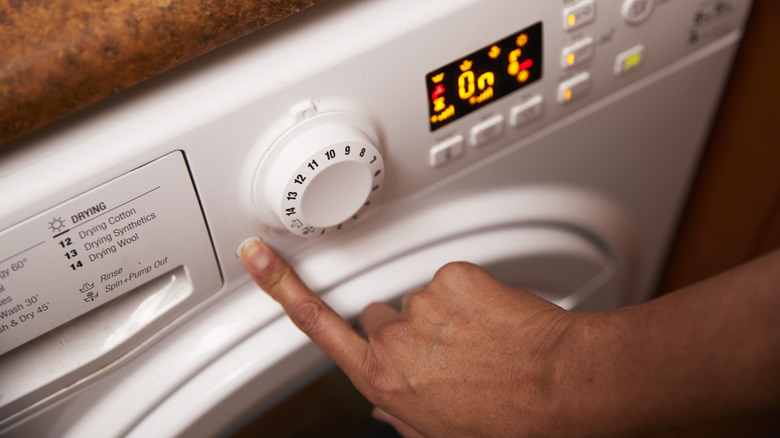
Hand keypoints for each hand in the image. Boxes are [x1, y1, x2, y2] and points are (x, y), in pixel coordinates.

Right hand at [240, 238, 581, 437]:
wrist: (560, 386)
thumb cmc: (508, 420)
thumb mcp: (439, 433)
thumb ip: (399, 413)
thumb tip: (383, 403)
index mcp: (382, 377)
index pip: (316, 324)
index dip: (280, 286)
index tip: (258, 256)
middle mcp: (395, 337)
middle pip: (377, 317)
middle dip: (402, 330)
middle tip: (444, 351)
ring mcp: (423, 302)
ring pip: (417, 300)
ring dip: (440, 315)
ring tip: (477, 342)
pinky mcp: (455, 276)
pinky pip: (449, 282)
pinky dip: (467, 298)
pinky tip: (490, 323)